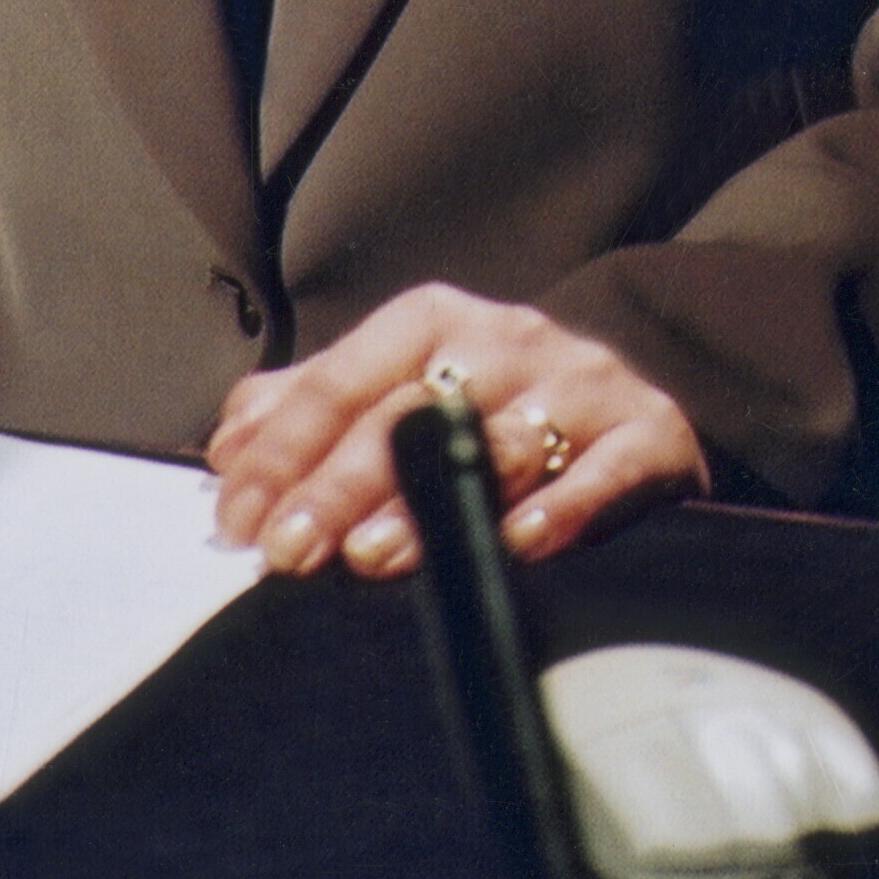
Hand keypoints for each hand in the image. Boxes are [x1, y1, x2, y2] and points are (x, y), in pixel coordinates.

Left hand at [206, 281, 706, 577]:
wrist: (649, 381)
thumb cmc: (497, 393)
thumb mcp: (403, 380)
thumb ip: (313, 405)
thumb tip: (228, 445)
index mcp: (431, 321)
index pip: (342, 380)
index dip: (285, 448)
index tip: (240, 516)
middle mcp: (504, 341)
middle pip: (410, 413)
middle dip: (340, 485)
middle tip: (289, 551)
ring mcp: (581, 385)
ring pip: (499, 443)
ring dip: (434, 500)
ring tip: (374, 556)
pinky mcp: (650, 434)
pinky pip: (608, 468)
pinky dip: (564, 506)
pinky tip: (519, 542)